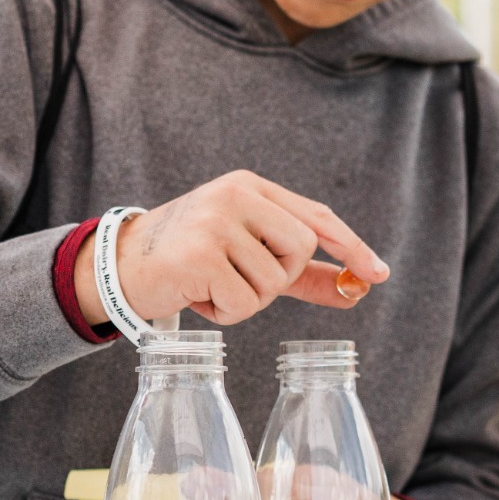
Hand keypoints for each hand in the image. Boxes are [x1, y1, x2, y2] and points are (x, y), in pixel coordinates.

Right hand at [75, 172, 387, 327]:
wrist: (121, 265)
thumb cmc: (189, 258)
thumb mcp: (247, 254)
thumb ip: (302, 271)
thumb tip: (357, 289)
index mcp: (250, 186)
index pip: (316, 216)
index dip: (351, 246)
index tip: (378, 274)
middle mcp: (236, 195)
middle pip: (302, 249)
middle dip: (279, 278)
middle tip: (241, 279)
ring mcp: (217, 222)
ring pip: (273, 283)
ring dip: (248, 301)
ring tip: (212, 287)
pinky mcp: (200, 256)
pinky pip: (244, 304)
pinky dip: (226, 313)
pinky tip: (198, 297)